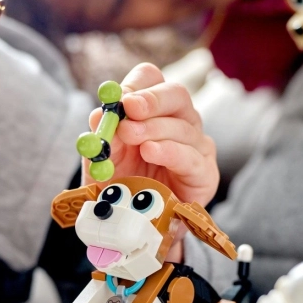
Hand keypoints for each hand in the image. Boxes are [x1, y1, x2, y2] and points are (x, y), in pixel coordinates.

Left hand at [83, 63, 218, 212]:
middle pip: (176, 94)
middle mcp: (181, 121)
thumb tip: (98, 114)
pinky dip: (168, 151)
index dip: (137, 84)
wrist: (136, 223)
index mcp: (155, 110)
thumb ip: (103, 138)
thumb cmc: (123, 185)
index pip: (153, 79)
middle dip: (151, 100)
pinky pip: (189, 156)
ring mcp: (197, 145)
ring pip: (182, 125)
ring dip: (153, 128)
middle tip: (128, 108)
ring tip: (130, 136)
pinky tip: (150, 151)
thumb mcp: (105, 159)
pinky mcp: (204, 172)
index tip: (119, 98)